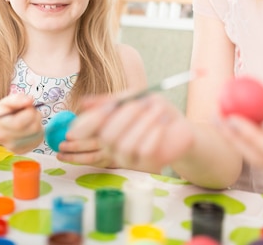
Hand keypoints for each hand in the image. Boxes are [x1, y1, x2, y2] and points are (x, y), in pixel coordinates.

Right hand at [0, 94, 43, 153]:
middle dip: (36, 116)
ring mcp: (12, 147)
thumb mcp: (8, 101)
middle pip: (33, 129)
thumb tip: (30, 101)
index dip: (30, 112)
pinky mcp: (21, 151)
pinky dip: (38, 132)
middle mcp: (3, 137)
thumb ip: (18, 99)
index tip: (29, 106)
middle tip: (31, 111)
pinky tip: (29, 128)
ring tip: (29, 120)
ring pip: (38, 135)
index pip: (19, 123)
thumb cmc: (5, 110)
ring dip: (38, 124)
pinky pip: (38, 140)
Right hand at [67, 93, 193, 172]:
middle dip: (124, 118)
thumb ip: (110, 101)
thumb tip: (83, 102)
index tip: (101, 113)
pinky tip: (161, 125)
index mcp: (104, 128)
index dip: (87, 125)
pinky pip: (144, 152)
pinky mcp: (146, 164)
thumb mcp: (132, 98)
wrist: (179, 126)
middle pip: (106, 137)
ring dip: (142, 124)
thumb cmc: (153, 110)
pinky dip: (153, 134)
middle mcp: (111, 146)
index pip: (84, 132)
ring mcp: (128, 158)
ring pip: (125, 146)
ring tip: (157, 110)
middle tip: (139, 104)